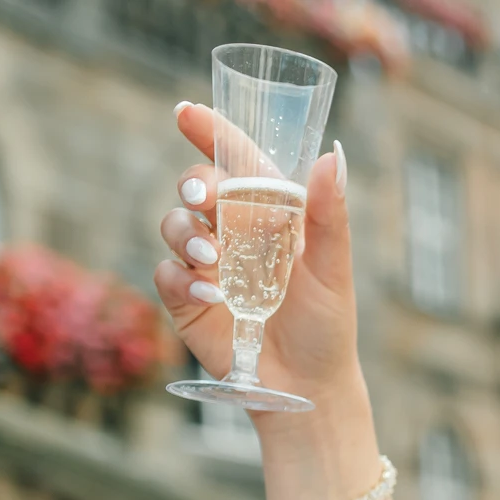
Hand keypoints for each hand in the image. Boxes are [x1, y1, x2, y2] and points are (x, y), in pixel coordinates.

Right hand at [154, 102, 360, 403]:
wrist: (308, 387)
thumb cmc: (327, 325)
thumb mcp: (333, 268)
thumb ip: (329, 214)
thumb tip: (332, 153)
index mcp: (270, 216)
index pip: (237, 163)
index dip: (211, 134)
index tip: (187, 112)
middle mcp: (233, 233)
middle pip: (197, 187)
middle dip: (194, 182)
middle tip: (204, 196)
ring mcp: (206, 265)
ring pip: (174, 224)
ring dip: (185, 232)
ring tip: (212, 258)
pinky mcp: (186, 299)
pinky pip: (166, 273)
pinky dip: (181, 278)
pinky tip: (210, 295)